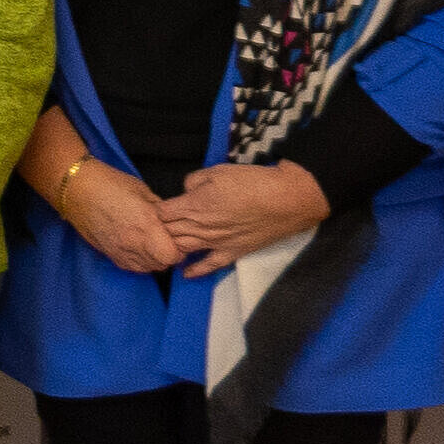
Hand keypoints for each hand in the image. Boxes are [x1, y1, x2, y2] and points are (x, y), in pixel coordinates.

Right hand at [56, 160, 182, 276]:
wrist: (77, 189)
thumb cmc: (110, 184)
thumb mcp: (144, 192)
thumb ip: (161, 211)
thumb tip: (173, 222)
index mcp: (146, 224)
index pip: (173, 255)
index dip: (179, 248)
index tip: (177, 238)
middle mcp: (133, 242)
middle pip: (162, 264)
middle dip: (168, 254)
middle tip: (166, 239)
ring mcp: (119, 250)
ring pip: (147, 268)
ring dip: (154, 259)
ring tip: (151, 243)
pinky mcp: (109, 253)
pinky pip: (131, 267)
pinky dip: (139, 261)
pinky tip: (137, 247)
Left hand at [162, 161, 328, 270]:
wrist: (287, 199)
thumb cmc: (253, 182)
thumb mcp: (218, 170)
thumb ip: (194, 181)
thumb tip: (186, 191)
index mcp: (194, 205)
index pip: (161, 213)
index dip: (157, 209)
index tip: (159, 207)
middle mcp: (200, 227)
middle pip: (169, 232)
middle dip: (160, 229)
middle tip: (158, 227)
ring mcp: (215, 242)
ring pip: (183, 248)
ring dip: (171, 247)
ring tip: (165, 246)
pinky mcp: (232, 252)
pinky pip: (209, 266)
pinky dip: (195, 270)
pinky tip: (184, 273)